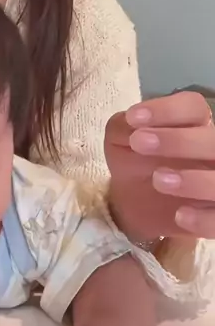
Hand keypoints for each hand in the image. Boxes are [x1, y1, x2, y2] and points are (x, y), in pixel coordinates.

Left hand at [105, 91, 214, 239]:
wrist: (134, 200)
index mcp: (192, 123)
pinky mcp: (214, 212)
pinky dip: (205, 218)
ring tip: (158, 180)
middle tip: (139, 144)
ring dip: (195, 180)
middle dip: (179, 141)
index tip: (134, 118)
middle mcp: (211, 149)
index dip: (167, 110)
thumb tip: (132, 124)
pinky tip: (179, 215)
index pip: (193, 107)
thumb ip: (123, 126)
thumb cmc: (134, 159)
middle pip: (213, 140)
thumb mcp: (119, 138)